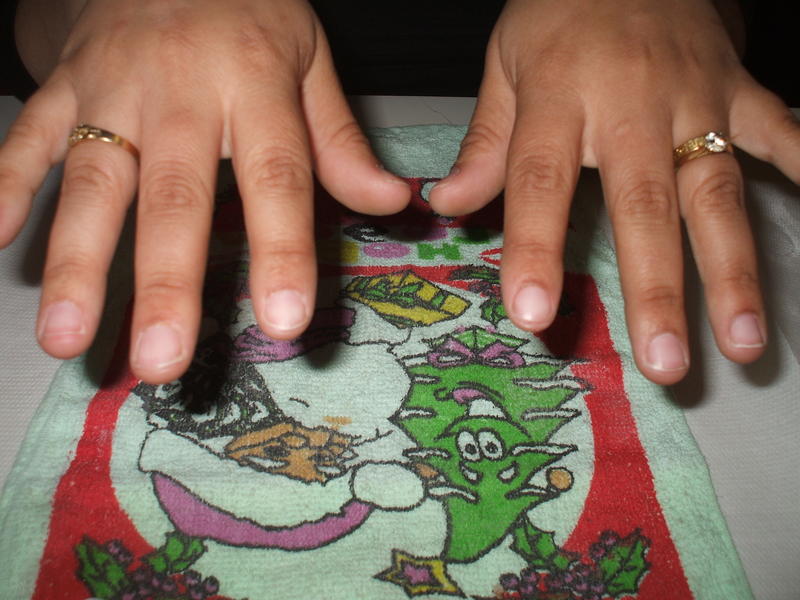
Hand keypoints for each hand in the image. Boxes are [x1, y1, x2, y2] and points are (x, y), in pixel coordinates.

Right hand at [0, 0, 409, 383]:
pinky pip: (28, 138)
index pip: (276, 177)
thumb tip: (391, 202)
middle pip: (174, 196)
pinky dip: (5, 185)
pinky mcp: (61, 86)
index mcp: (254, 84)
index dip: (281, 250)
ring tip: (65, 337)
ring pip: (91, 180)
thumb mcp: (308, 59)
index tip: (284, 322)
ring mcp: (110, 88)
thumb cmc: (246, 13)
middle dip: (165, 283)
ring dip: (75, 261)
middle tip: (162, 363)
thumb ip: (339, 138)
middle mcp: (180, 91)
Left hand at [429, 0, 799, 383]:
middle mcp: (631, 102)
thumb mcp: (506, 64)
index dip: (535, 247)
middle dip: (656, 290)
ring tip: (744, 343)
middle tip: (664, 367)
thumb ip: (485, 141)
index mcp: (559, 95)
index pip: (540, 178)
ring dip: (733, 271)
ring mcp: (697, 97)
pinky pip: (782, 135)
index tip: (531, 314)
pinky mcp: (741, 90)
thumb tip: (449, 207)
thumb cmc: (561, 14)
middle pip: (644, 205)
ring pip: (717, 192)